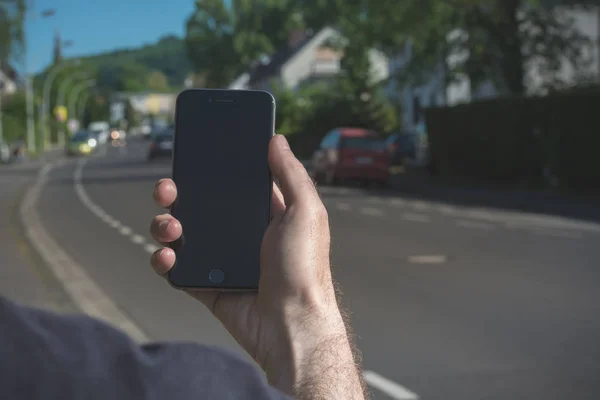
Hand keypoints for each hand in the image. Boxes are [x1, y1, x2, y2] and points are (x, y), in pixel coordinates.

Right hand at [150, 135, 364, 397]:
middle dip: (176, 193)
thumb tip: (276, 139)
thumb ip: (291, 175)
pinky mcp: (206, 284)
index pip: (231, 183)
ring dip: (165, 224)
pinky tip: (167, 256)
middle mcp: (240, 232)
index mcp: (264, 212)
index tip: (192, 154)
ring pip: (181, 233)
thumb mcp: (306, 213)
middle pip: (198, 205)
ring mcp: (220, 258)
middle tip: (167, 189)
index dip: (211, 168)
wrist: (290, 325)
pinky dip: (164, 260)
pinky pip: (176, 267)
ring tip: (170, 227)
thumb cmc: (304, 269)